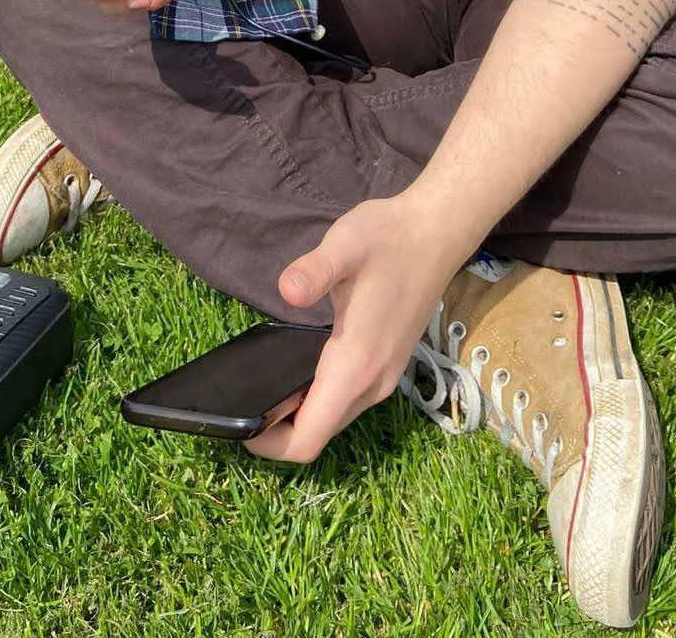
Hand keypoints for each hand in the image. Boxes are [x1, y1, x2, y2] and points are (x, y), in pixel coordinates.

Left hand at [244, 195, 461, 463]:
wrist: (437, 231)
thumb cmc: (388, 238)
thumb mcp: (345, 244)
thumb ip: (314, 270)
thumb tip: (287, 291)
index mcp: (356, 365)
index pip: (309, 439)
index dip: (270, 445)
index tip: (238, 424)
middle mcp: (372, 383)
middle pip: (319, 434)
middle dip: (278, 430)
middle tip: (242, 397)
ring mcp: (384, 376)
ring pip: (334, 417)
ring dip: (300, 415)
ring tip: (265, 383)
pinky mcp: (388, 364)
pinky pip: (347, 399)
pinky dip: (320, 398)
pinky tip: (300, 367)